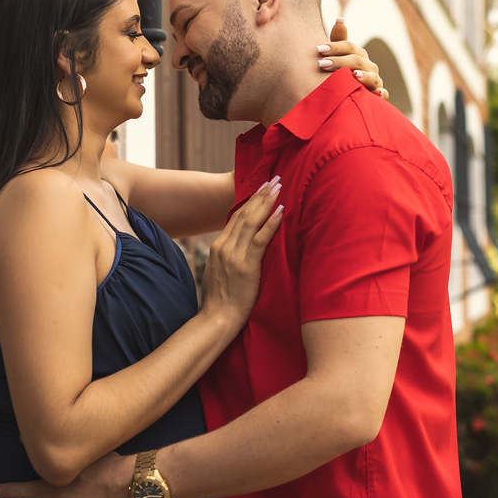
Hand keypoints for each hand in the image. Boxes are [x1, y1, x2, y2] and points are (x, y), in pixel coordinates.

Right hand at [200, 179, 283, 326]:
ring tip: (279, 187)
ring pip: (252, 222)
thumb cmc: (223, 299)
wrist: (217, 319)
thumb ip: (231, 255)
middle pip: (244, 214)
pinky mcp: (246, 266)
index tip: (263, 187)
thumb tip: (244, 245)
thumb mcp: (222, 271)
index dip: (251, 200)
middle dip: (261, 195)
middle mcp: (224, 247)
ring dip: (267, 202)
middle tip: (275, 178)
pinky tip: (280, 211)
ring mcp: (234, 256)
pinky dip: (271, 224)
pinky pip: (260, 240)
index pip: (236, 217)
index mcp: (219, 246)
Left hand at [316, 18, 387, 99]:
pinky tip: (376, 93)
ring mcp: (375, 80)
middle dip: (340, 62)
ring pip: (372, 76)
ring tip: (354, 75)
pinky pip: (383, 94)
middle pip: (358, 61)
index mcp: (359, 55)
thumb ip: (338, 41)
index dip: (335, 46)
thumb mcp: (339, 57)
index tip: (319, 49)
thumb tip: (340, 19)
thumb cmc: (342, 73)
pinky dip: (381, 93)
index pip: (349, 47)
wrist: (351, 95)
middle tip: (322, 64)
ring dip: (364, 76)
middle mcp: (369, 66)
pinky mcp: (379, 95)